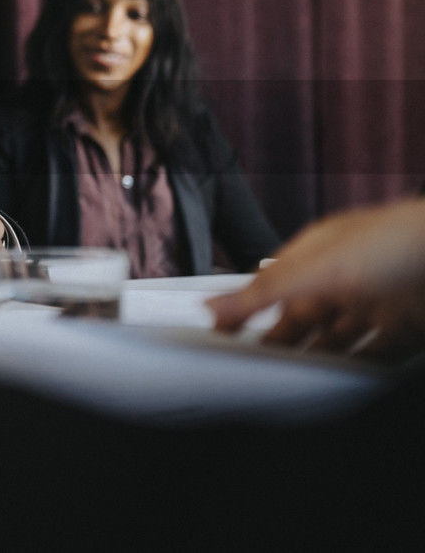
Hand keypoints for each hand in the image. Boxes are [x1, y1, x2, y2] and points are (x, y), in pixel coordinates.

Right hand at [207, 198, 424, 359]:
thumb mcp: (317, 268)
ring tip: (296, 379)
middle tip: (257, 368)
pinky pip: (377, 355)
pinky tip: (345, 379)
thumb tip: (214, 305)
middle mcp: (347, 278)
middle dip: (281, 342)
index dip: (248, 311)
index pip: (271, 286)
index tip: (225, 335)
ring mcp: (379, 303)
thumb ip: (263, 291)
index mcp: (318, 254)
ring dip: (319, 358)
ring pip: (338, 340)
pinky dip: (359, 369)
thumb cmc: (400, 241)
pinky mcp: (408, 328)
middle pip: (303, 318)